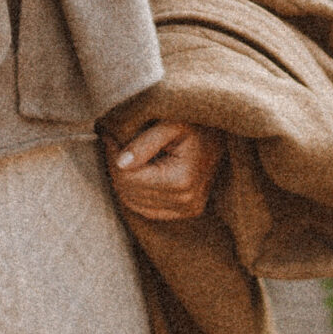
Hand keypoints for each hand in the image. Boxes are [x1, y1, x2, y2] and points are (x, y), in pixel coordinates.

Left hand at [104, 120, 223, 222]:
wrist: (222, 132)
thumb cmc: (195, 122)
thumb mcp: (170, 123)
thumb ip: (144, 143)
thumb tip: (120, 163)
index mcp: (181, 180)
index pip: (129, 179)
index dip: (113, 158)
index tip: (110, 137)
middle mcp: (186, 201)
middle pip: (129, 192)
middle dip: (116, 168)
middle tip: (115, 143)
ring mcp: (188, 209)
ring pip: (134, 203)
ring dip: (124, 180)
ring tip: (126, 155)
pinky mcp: (186, 211)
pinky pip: (147, 210)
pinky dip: (135, 193)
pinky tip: (137, 172)